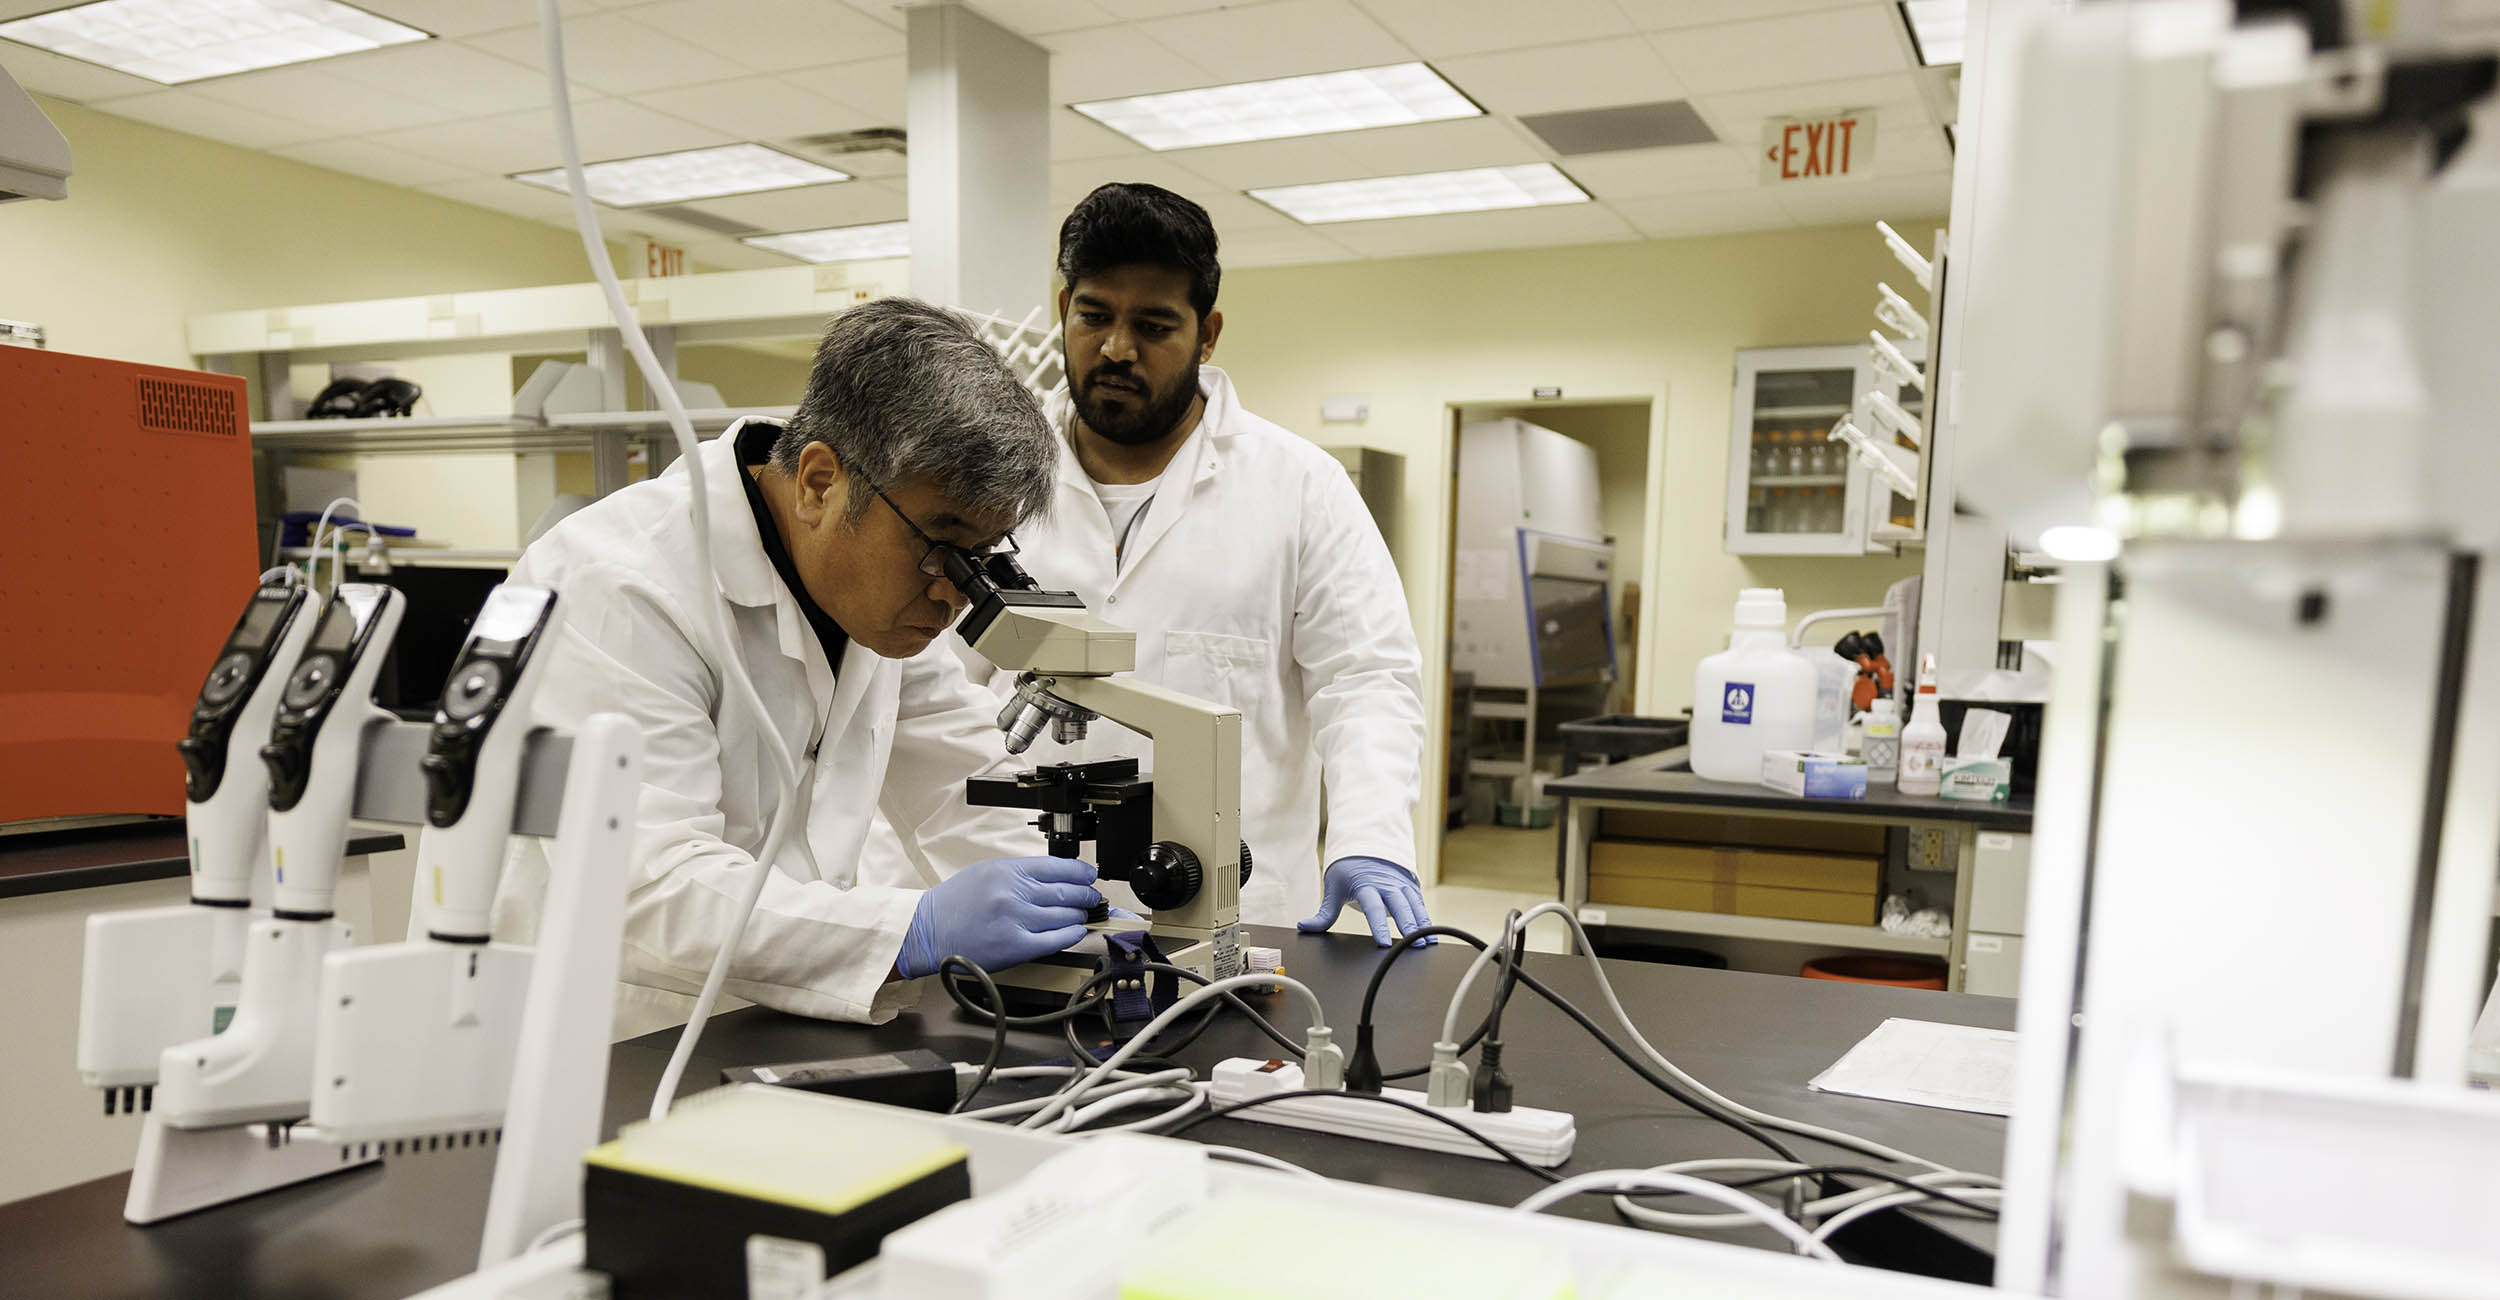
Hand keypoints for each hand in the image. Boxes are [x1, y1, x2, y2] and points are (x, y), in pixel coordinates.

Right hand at [896, 856, 1101, 977]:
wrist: (927, 932)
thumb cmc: (954, 905)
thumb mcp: (986, 873)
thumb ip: (1020, 873)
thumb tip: (1056, 877)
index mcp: (1007, 871)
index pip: (1059, 867)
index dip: (1082, 872)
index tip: (1090, 876)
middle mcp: (1013, 893)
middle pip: (1067, 892)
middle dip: (1086, 895)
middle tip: (1092, 898)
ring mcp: (1016, 920)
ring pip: (1065, 916)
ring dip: (1079, 917)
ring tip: (1081, 916)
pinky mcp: (1016, 947)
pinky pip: (1055, 940)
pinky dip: (1071, 935)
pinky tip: (1074, 932)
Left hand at [1296, 856, 1432, 946]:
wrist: (1366, 843)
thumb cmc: (1348, 867)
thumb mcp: (1333, 887)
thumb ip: (1324, 913)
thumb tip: (1304, 927)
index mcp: (1366, 884)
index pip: (1373, 907)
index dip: (1379, 925)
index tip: (1384, 943)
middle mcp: (1386, 883)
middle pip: (1399, 905)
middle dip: (1408, 925)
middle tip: (1415, 944)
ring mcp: (1400, 884)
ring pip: (1414, 904)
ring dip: (1422, 923)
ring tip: (1428, 942)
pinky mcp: (1410, 886)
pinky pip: (1420, 903)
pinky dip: (1426, 918)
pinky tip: (1431, 934)